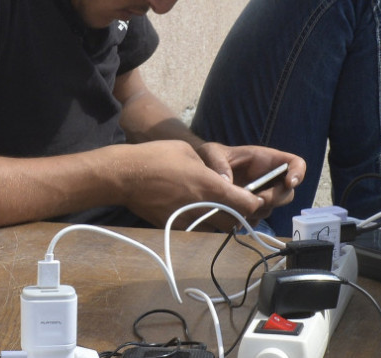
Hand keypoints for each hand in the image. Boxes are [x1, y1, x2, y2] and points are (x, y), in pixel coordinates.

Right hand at [114, 141, 303, 230]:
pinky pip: (197, 229)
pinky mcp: (175, 227)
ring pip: (217, 229)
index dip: (255, 202)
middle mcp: (203, 207)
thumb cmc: (156, 157)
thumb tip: (215, 176)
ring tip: (219, 209)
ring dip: (223, 221)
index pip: (247, 204)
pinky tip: (196, 211)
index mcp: (211, 186)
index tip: (255, 197)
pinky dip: (202, 223)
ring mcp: (188, 220)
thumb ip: (208, 167)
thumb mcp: (188, 152)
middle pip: (235, 222)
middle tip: (239, 204)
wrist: (125, 176)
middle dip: (241, 214)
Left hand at [195, 142, 305, 224]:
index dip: (298, 173)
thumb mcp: (211, 152)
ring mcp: (261, 196)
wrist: (203, 172)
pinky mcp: (250, 209)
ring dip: (258, 210)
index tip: (290, 182)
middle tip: (257, 200)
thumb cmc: (211, 156)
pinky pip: (256, 220)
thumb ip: (218, 162)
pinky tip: (233, 215)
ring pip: (270, 208)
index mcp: (267, 160)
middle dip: (275, 198)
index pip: (295, 164)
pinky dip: (248, 220)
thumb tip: (227, 182)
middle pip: (287, 193)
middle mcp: (268, 179)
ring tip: (238, 205)